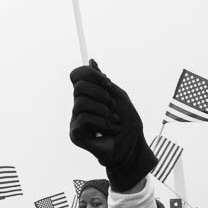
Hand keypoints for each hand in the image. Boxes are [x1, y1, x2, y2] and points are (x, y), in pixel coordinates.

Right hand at [69, 60, 157, 191]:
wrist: (132, 147)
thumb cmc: (127, 124)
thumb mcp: (119, 97)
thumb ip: (104, 80)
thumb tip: (91, 61)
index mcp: (89, 95)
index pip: (77, 76)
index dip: (89, 74)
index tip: (107, 82)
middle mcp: (79, 106)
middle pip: (78, 87)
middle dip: (101, 94)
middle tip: (113, 107)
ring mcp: (76, 120)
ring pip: (80, 103)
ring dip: (103, 111)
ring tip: (113, 120)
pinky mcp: (75, 134)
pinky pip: (83, 119)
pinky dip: (101, 123)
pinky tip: (109, 130)